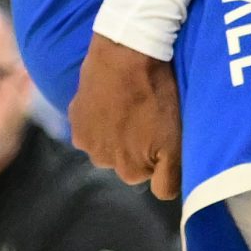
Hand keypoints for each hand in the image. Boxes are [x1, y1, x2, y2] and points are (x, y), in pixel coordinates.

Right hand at [71, 30, 182, 197]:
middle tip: (149, 114)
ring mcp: (85, 140)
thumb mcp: (175, 142)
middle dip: (137, 142)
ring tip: (131, 103)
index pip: (150, 173)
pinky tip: (114, 96)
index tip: (164, 130)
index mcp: (129, 171)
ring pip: (108, 141)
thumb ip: (169, 178)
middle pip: (127, 158)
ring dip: (117, 128)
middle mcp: (102, 162)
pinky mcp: (75, 116)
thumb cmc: (156, 96)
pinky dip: (101, 113)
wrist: (125, 54)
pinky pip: (92, 123)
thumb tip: (164, 196)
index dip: (160, 151)